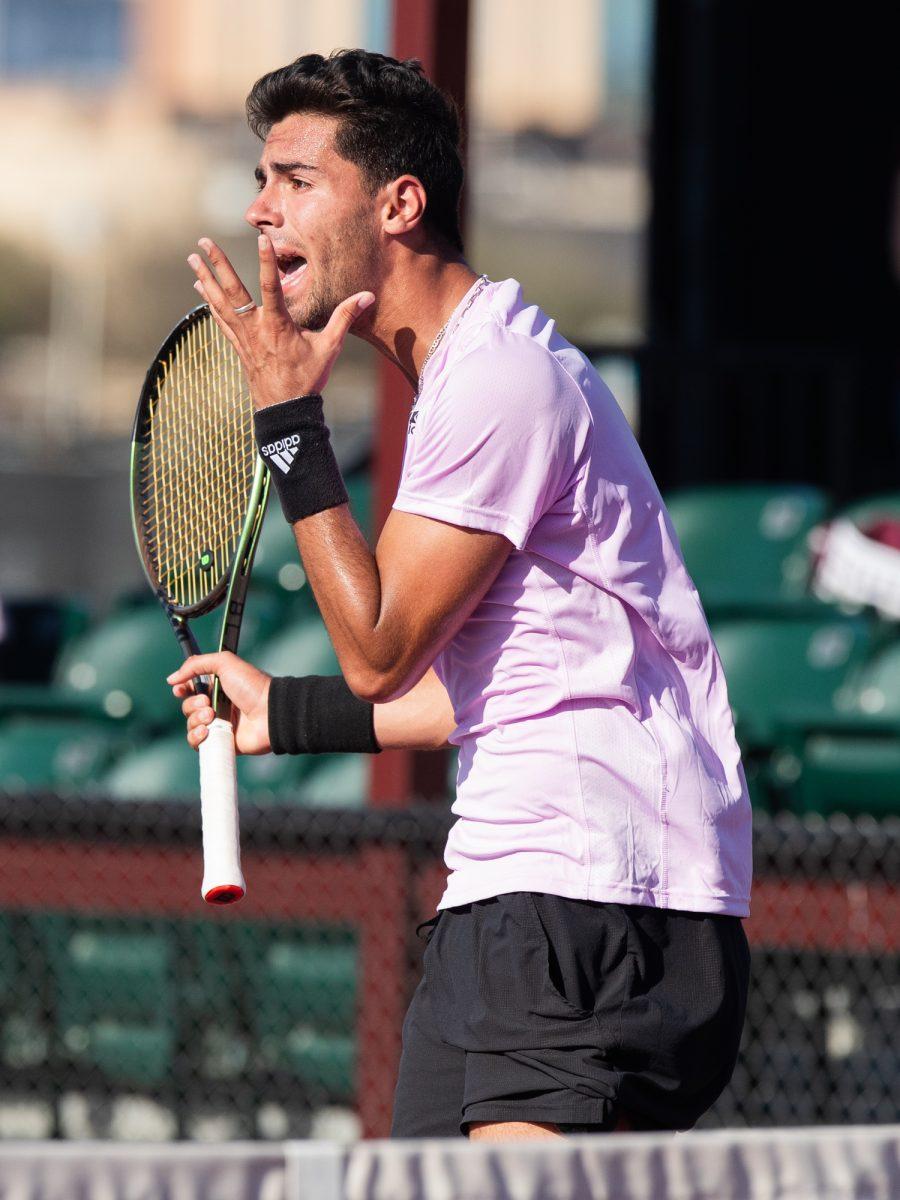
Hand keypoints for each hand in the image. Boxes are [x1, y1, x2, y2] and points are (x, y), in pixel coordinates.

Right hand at [167, 652, 271, 754]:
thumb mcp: (224, 662)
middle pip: (187, 707)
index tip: (181, 689)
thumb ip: (196, 664)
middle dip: (192, 704)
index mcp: (217, 687)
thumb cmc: (252, 686)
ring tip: (211, 716)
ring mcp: (218, 725)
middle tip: (208, 703)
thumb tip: (172, 678)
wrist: (270, 712)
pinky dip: (197, 737)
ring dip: (195, 719)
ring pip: (190, 725)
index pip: (190, 689)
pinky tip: (207, 731)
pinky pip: (197, 743)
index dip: (182, 689)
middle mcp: (217, 706)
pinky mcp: (221, 742)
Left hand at [187, 236, 374, 408]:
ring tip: (192, 260)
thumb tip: (367, 296)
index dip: (266, 262)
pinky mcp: (238, 347)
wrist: (285, 410)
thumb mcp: (329, 348)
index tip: (260, 239)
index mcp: (278, 326)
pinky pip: (220, 320)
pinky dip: (209, 303)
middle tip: (203, 243)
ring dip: (205, 280)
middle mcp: (256, 329)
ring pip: (219, 304)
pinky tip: (201, 290)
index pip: (271, 287)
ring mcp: (243, 338)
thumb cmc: (308, 379)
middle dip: (218, 266)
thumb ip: (344, 318)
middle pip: (232, 291)